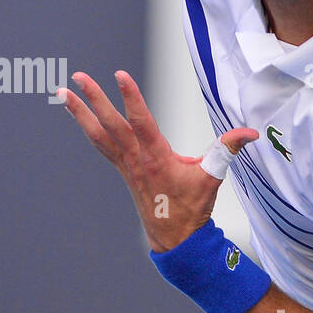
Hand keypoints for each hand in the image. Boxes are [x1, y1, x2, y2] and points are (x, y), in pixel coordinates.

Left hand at [58, 70, 257, 252]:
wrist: (173, 236)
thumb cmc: (191, 207)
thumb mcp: (212, 177)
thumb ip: (228, 150)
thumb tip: (250, 133)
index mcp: (156, 157)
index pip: (141, 121)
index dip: (131, 98)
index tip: (119, 75)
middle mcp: (136, 158)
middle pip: (111, 124)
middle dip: (93, 100)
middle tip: (76, 77)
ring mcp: (125, 164)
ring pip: (98, 134)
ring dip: (79, 113)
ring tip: (62, 92)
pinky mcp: (122, 168)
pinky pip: (100, 144)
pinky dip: (88, 127)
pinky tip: (77, 114)